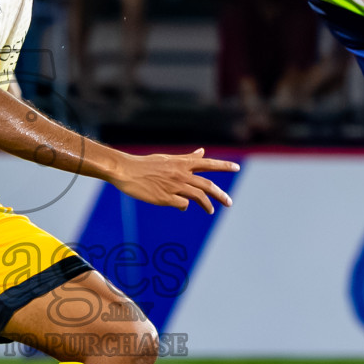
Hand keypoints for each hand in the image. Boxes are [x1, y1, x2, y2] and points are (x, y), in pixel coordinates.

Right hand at [109, 148, 239, 213]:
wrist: (126, 170)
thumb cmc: (146, 164)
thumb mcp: (169, 158)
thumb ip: (187, 158)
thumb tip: (202, 152)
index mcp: (182, 163)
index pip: (208, 163)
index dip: (224, 166)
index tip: (237, 168)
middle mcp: (181, 174)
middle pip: (207, 185)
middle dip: (221, 194)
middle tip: (229, 202)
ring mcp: (174, 187)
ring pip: (198, 197)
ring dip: (207, 205)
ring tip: (211, 210)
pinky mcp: (165, 198)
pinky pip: (182, 204)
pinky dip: (185, 206)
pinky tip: (182, 206)